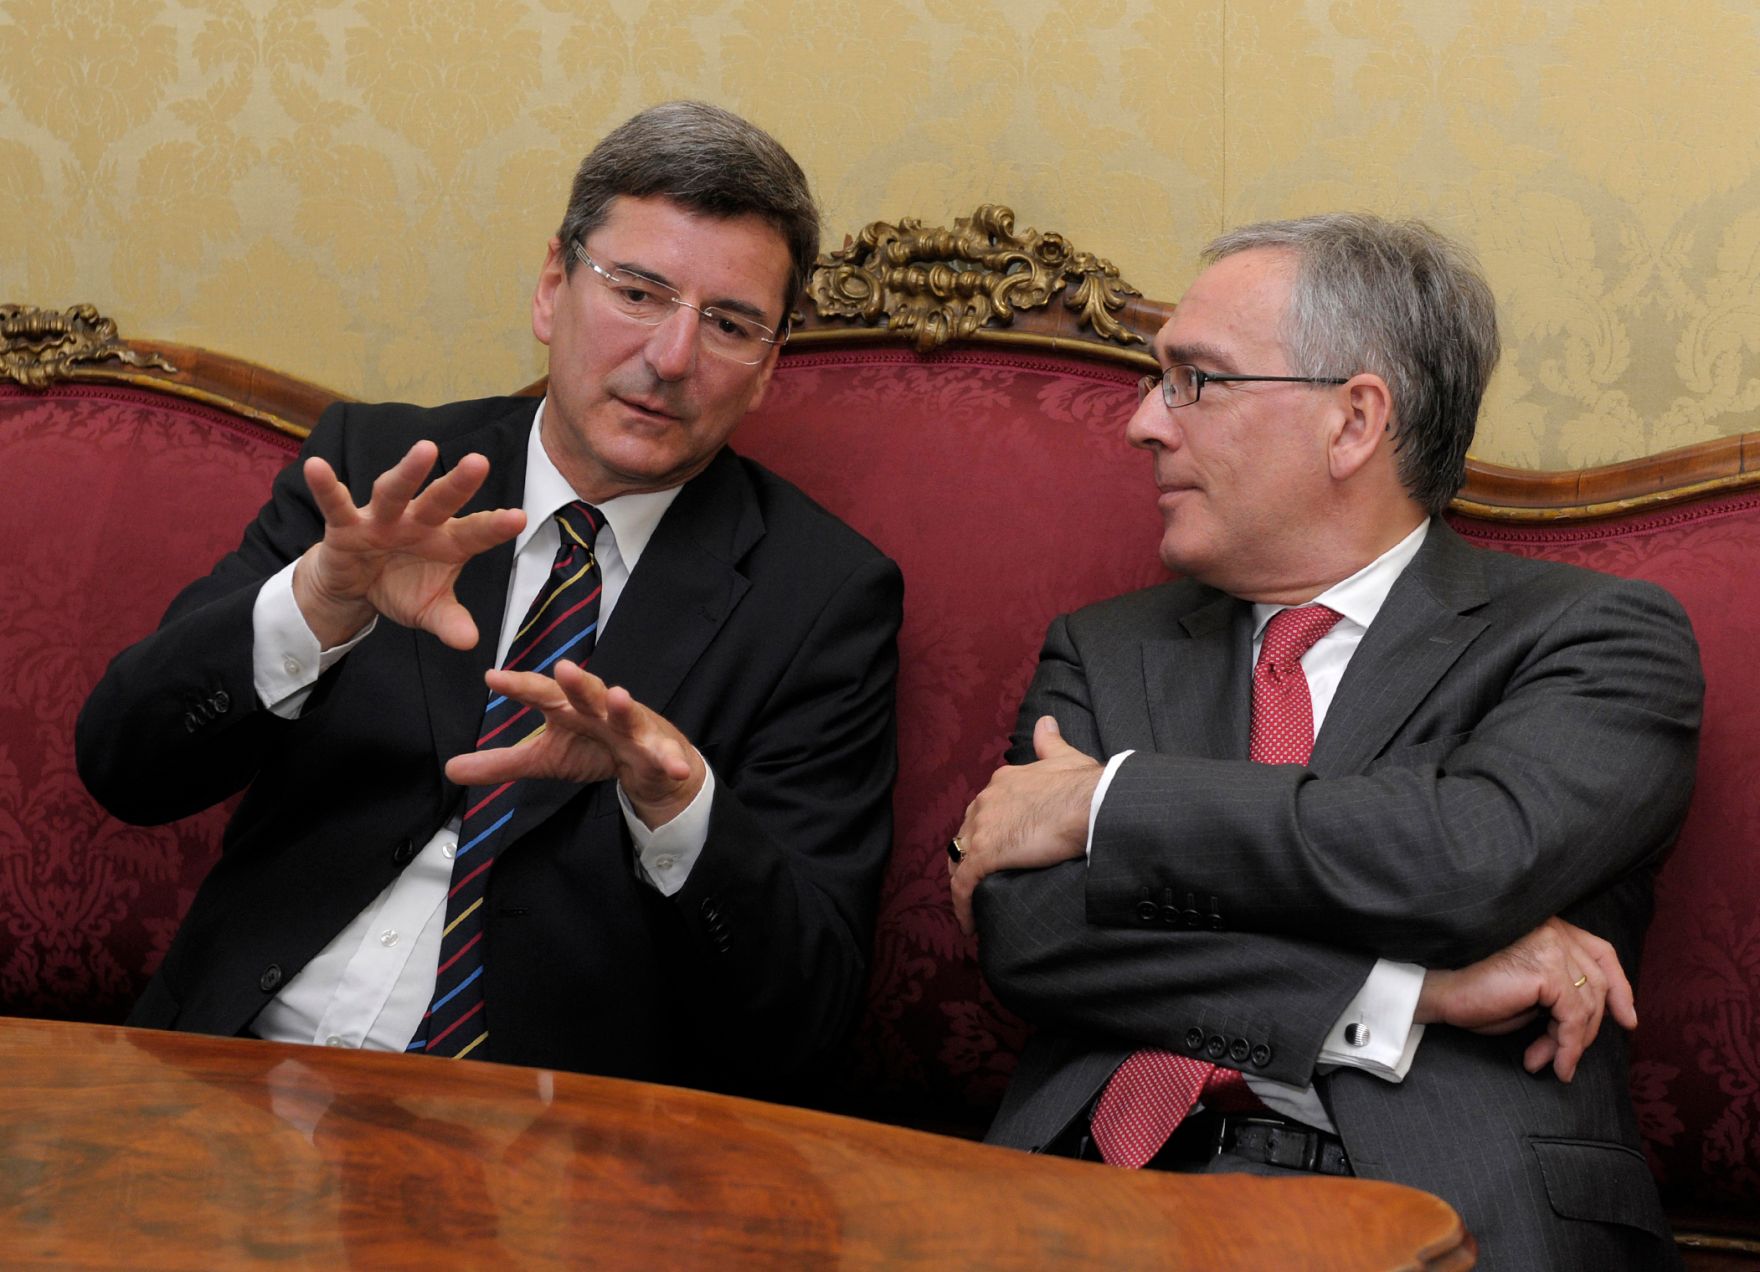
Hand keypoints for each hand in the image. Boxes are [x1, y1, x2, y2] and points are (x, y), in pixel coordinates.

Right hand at [292, 441, 525, 648]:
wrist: (355, 586)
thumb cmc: (401, 587)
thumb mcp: (428, 610)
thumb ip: (450, 621)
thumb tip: (470, 642)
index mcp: (446, 541)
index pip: (475, 532)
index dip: (495, 526)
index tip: (519, 517)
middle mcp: (417, 522)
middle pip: (439, 501)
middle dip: (458, 484)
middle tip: (479, 462)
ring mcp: (381, 520)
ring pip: (394, 493)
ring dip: (408, 473)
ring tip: (424, 450)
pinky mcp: (346, 525)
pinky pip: (336, 505)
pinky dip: (326, 487)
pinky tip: (316, 467)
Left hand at [444, 659, 704, 828]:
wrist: (650, 764)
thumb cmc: (595, 749)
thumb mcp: (544, 758)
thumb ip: (500, 763)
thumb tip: (450, 769)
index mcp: (569, 708)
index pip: (541, 693)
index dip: (519, 686)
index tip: (492, 678)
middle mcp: (599, 710)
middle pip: (587, 692)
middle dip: (578, 681)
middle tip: (563, 669)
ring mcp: (631, 728)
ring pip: (627, 714)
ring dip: (623, 706)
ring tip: (618, 696)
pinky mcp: (658, 749)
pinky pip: (664, 754)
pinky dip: (670, 758)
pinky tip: (673, 764)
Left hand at [949, 716, 1100, 935]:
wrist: (1090, 803)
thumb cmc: (1085, 785)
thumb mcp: (1066, 758)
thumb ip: (1051, 743)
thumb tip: (1046, 722)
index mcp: (1004, 782)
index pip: (984, 811)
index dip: (986, 832)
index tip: (995, 849)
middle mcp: (986, 802)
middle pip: (966, 835)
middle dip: (969, 858)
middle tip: (981, 882)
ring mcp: (981, 828)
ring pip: (960, 861)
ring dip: (964, 884)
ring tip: (974, 906)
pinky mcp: (983, 855)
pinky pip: (964, 887)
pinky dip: (963, 907)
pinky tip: (969, 925)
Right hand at [1415, 916, 1635, 1082]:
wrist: (1440, 989)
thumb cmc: (1475, 990)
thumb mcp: (1528, 991)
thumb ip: (1559, 993)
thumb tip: (1590, 1025)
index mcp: (1550, 928)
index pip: (1601, 952)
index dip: (1619, 987)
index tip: (1627, 1020)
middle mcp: (1554, 930)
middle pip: (1597, 983)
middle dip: (1587, 1028)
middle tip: (1563, 1057)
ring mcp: (1552, 946)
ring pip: (1587, 1004)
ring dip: (1572, 1042)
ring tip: (1548, 1062)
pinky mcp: (1547, 969)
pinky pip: (1573, 1017)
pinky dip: (1568, 1046)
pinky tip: (1554, 1063)